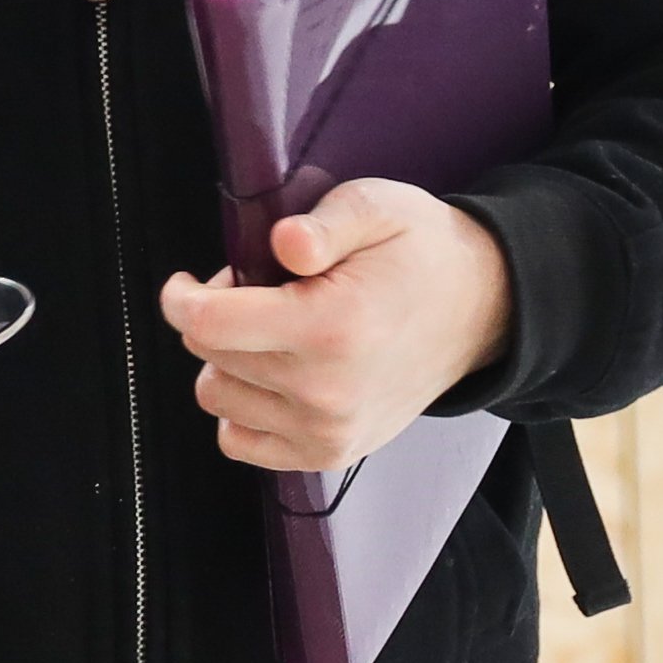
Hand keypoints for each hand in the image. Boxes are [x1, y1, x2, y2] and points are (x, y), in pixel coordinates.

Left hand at [162, 179, 512, 477]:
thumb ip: (324, 223)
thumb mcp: (377, 208)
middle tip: (258, 292)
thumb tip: (285, 243)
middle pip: (209, 355)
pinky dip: (243, 409)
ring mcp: (328, 430)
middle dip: (216, 317)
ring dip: (229, 361)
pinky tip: (275, 375)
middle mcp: (326, 390)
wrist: (480, 310)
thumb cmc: (420, 253)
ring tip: (273, 331)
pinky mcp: (330, 453)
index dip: (183, 296)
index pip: (209, 324)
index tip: (188, 283)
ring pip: (218, 397)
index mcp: (332, 326)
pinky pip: (240, 443)